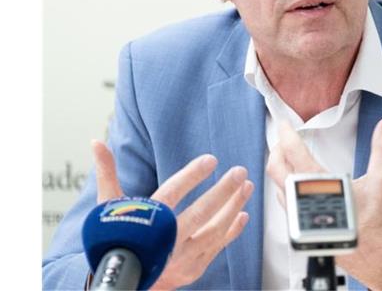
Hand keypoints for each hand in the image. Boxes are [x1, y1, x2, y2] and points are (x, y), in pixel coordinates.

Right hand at [91, 140, 253, 289]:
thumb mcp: (108, 207)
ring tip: (246, 186)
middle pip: (200, 213)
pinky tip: (242, 214)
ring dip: (233, 206)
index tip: (210, 160)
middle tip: (239, 171)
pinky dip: (232, 231)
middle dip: (223, 191)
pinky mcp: (192, 268)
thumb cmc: (116, 238)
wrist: (120, 281)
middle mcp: (166, 241)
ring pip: (214, 230)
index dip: (192, 176)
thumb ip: (107, 173)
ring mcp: (181, 257)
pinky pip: (217, 247)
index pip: (172, 193)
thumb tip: (97, 143)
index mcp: (146, 221)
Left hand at [266, 118, 381, 290]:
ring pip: (277, 186)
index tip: (284, 124)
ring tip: (285, 157)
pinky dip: (284, 186)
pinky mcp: (301, 225)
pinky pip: (284, 202)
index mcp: (321, 184)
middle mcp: (304, 200)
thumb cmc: (375, 222)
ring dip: (278, 168)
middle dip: (276, 149)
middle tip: (283, 138)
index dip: (287, 134)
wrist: (374, 254)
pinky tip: (293, 183)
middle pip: (276, 168)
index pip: (294, 152)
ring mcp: (299, 215)